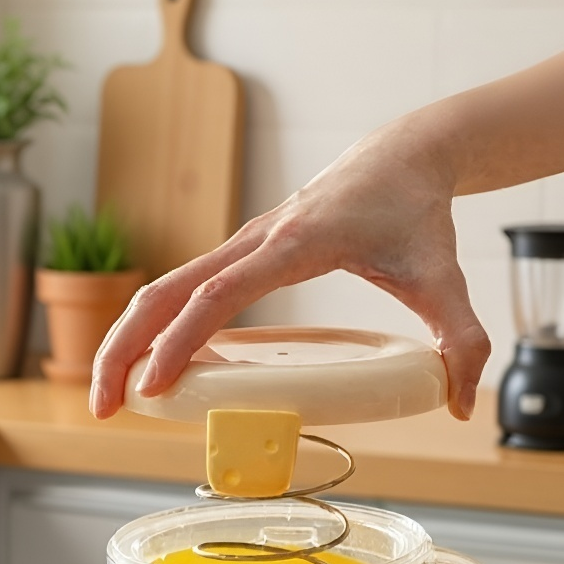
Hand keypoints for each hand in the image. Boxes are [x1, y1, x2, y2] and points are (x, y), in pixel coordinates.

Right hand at [89, 108, 490, 422]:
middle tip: (102, 408)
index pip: (217, 296)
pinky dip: (155, 325)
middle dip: (122, 348)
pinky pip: (182, 288)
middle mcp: (254, 239)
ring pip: (161, 287)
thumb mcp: (445, 279)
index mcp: (293, 244)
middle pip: (162, 290)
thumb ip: (461, 339)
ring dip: (127, 338)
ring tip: (113, 396)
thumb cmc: (416, 212)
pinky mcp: (242, 252)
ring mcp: (242, 243)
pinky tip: (155, 366)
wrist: (403, 155)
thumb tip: (461, 404)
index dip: (180, 344)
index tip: (154, 389)